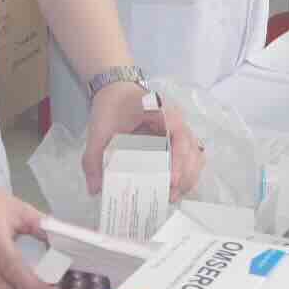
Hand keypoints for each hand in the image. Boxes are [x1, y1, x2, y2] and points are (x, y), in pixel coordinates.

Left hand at [83, 82, 206, 200]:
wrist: (117, 91)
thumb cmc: (113, 105)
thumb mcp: (100, 129)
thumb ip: (93, 157)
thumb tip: (94, 189)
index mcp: (161, 111)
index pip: (179, 132)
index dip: (179, 157)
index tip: (171, 178)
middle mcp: (177, 121)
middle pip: (192, 149)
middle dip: (184, 175)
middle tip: (168, 195)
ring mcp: (179, 132)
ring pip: (195, 156)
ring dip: (188, 178)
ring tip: (171, 196)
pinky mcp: (177, 142)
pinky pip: (190, 159)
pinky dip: (186, 176)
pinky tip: (173, 190)